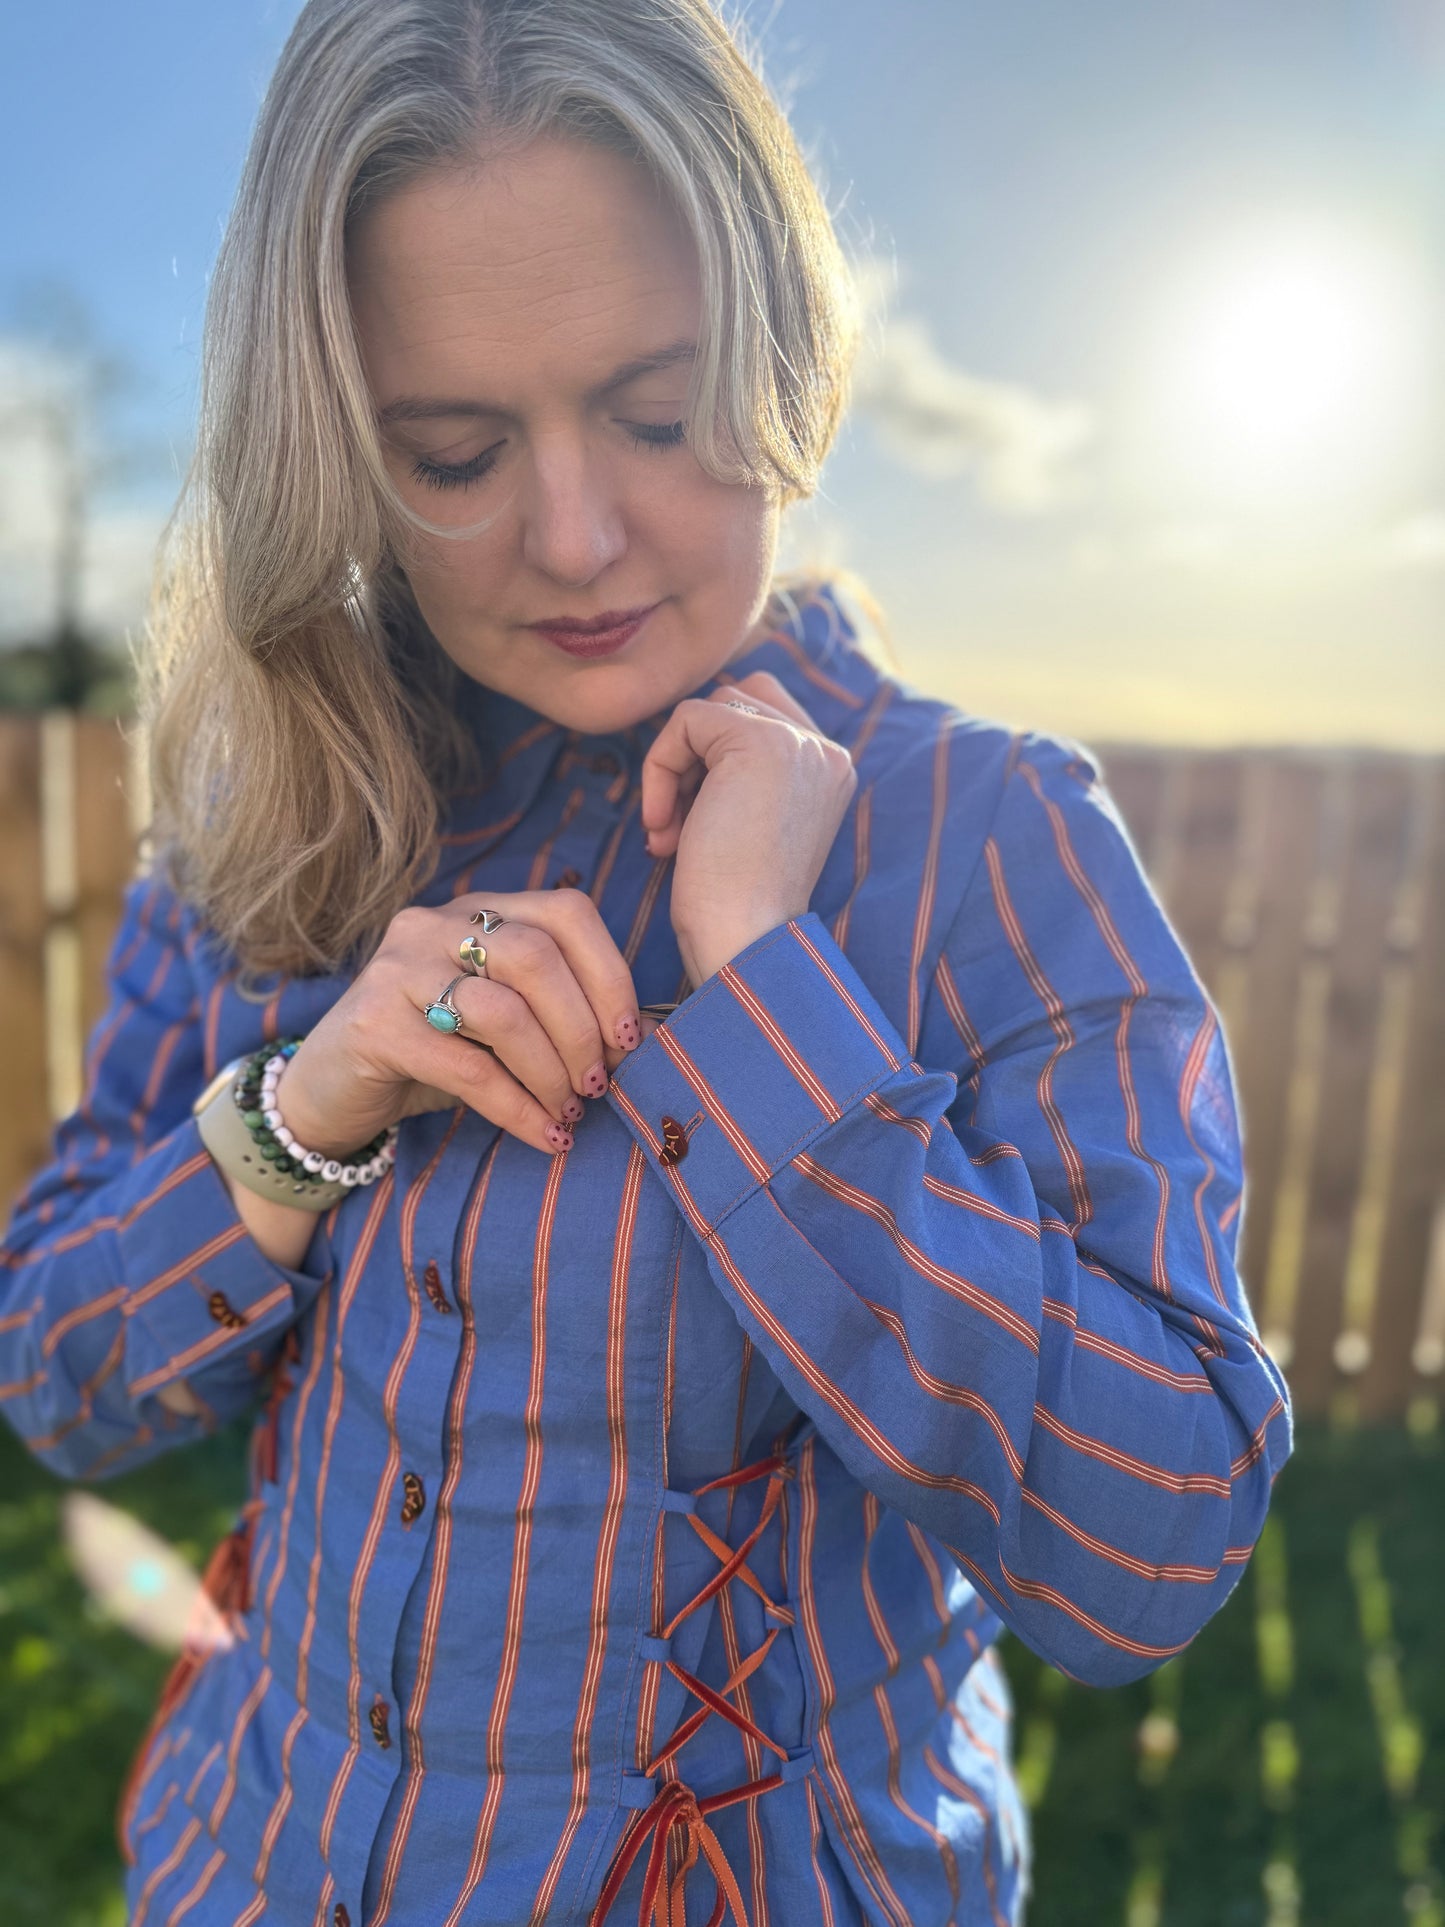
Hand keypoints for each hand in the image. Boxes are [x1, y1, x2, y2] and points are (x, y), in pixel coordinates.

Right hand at [270, 887, 644, 1173]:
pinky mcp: (373, 1025)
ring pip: (502, 1011)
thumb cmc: (435, 1055)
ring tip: (569, 1111)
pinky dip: (518, 1108)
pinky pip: (466, 1068)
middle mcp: (435, 925)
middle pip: (537, 957)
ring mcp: (397, 969)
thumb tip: (647, 1036)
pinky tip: (545, 1135)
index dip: (609, 973)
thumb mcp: (504, 1028)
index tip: (629, 1037)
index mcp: (479, 912)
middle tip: (598, 1083)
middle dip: (582, 1029)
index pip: (566, 913)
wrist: (330, 1093)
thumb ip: (564, 1018)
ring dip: (551, 1072)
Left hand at [640, 672, 856, 985]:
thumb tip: (690, 730)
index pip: (763, 716)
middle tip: (676, 826)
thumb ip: (738, 774)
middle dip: (694, 758)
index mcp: (831, 772)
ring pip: (710, 708)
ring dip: (674, 766)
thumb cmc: (734, 904)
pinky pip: (685, 721)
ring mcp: (799, 742)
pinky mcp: (760, 741)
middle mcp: (826, 751)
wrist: (746, 943)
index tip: (695, 823)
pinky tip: (662, 827)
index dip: (712, 758)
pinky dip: (659, 769)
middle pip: (737, 702)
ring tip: (669, 833)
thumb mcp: (745, 824)